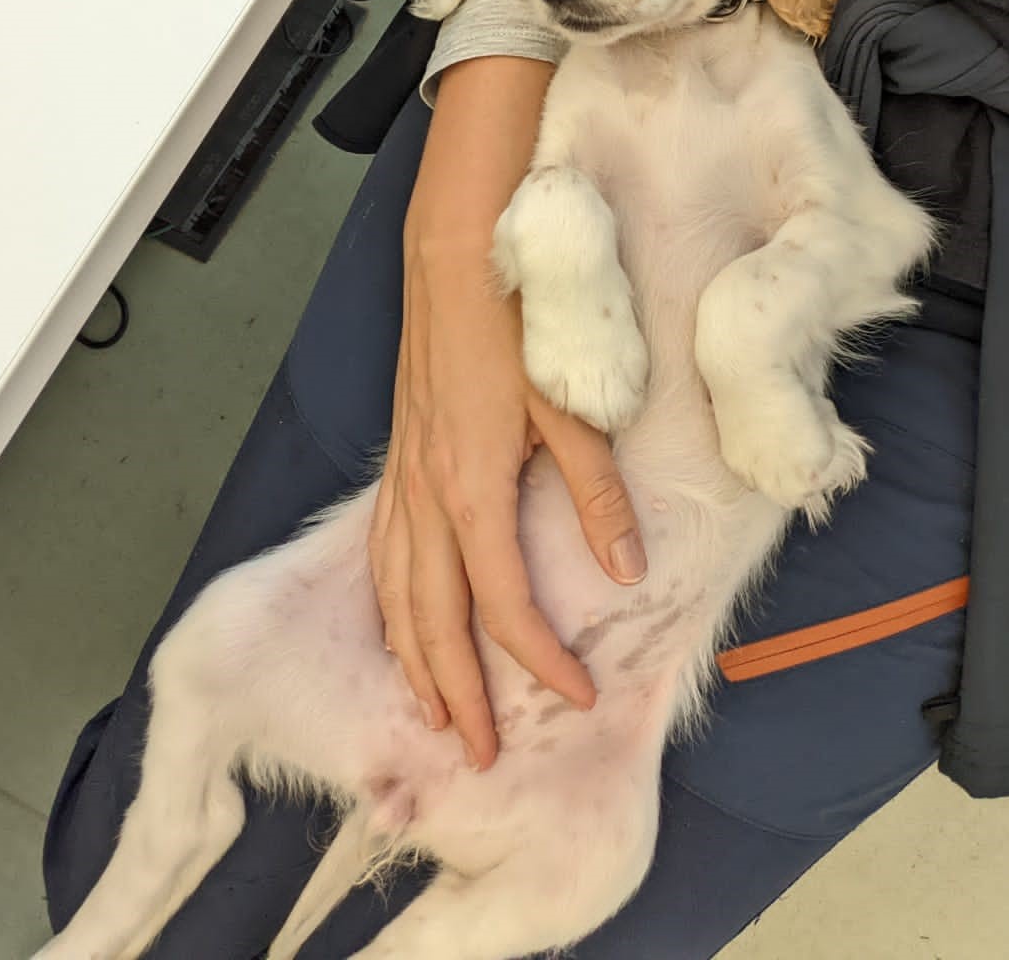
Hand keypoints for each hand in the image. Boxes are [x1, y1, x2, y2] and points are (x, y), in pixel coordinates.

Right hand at [369, 227, 646, 771]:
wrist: (454, 254)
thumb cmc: (515, 321)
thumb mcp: (574, 407)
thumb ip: (598, 494)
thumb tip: (626, 571)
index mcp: (472, 489)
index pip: (503, 605)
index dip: (538, 660)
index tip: (575, 696)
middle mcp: (427, 494)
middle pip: (433, 619)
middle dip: (455, 693)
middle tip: (476, 754)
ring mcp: (405, 476)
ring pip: (395, 591)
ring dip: (411, 658)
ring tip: (428, 710)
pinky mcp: (399, 456)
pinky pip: (383, 550)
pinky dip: (389, 601)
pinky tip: (398, 617)